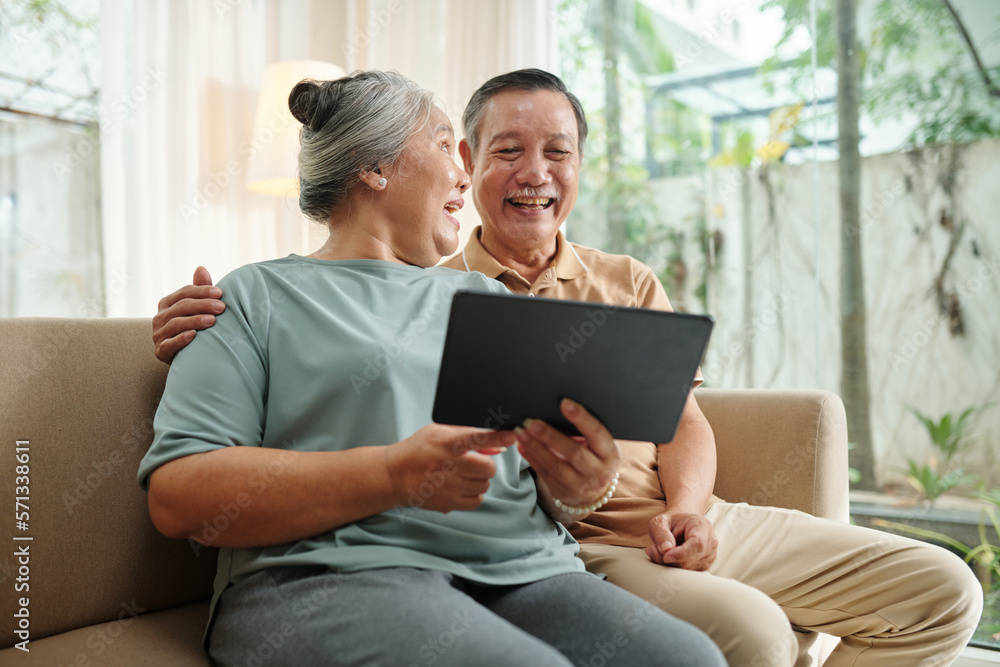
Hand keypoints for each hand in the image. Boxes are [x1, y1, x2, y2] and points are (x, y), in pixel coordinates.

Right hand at [153, 266, 224, 363]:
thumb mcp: (198, 308)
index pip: (184, 292)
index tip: (220, 293)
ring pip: (176, 324)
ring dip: (194, 321)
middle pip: (181, 307)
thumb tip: (201, 268)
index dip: (202, 291)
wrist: (189, 357)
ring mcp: (158, 334)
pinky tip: (194, 336)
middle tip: (221, 307)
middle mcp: (160, 317)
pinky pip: (169, 344)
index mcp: (167, 303)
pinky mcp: (160, 351)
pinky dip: (180, 339)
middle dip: (202, 305)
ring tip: (212, 321)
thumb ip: (199, 289)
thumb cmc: (195, 327)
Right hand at [384, 424, 515, 512]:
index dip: (497, 437)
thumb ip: (470, 435)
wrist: (394, 475)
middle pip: (487, 468)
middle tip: (475, 463)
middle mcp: (448, 465)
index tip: (512, 436)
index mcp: (446, 443)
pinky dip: (474, 494)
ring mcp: (448, 487)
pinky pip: (476, 501)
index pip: (477, 438)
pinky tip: (462, 487)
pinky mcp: (447, 504)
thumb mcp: (440, 433)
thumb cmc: (419, 449)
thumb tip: (499, 446)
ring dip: (480, 479)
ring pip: (484, 485)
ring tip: (464, 474)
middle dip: (486, 465)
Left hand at [515, 398, 619, 510]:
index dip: (582, 418)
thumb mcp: (599, 446)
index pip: (597, 433)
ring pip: (556, 466)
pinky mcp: (562, 492)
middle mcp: (597, 471)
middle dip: (551, 436)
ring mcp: (580, 485)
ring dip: (536, 448)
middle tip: (532, 423)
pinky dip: (531, 459)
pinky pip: (544, 474)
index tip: (564, 403)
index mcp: (609, 453)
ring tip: (522, 433)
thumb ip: (586, 432)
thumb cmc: (595, 457)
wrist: (594, 492)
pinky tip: (522, 446)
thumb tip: (560, 409)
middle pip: (574, 453)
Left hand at [646, 510, 717, 570]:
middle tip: (652, 550)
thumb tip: (666, 550)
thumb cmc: (670, 522)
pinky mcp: (704, 566)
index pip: (697, 543)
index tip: (665, 557)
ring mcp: (710, 555)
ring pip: (689, 569)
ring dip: (670, 564)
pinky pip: (688, 573)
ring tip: (658, 551)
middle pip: (692, 559)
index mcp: (702, 525)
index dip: (681, 553)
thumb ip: (661, 533)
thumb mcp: (659, 522)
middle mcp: (710, 541)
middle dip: (670, 560)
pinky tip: (667, 557)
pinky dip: (674, 569)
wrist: (680, 525)